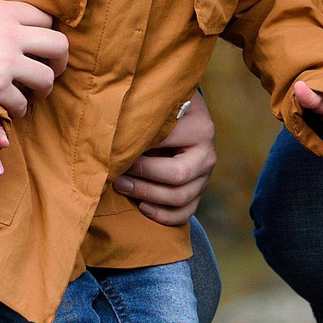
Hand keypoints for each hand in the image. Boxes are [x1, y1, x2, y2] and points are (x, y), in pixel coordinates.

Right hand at [0, 0, 68, 129]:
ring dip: (43, 89)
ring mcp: (5, 61)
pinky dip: (21, 110)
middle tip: (52, 70)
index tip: (42, 46)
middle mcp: (10, 34)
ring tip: (35, 94)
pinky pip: (23, 103)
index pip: (45, 18)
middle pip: (58, 45)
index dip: (46, 34)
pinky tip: (13, 111)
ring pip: (46, 78)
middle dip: (60, 61)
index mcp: (3, 11)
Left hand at [113, 90, 214, 226]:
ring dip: (147, 196)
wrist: (185, 113)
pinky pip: (185, 213)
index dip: (138, 152)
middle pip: (177, 176)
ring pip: (180, 198)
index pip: (167, 145)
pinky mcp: (198, 192)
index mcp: (200, 130)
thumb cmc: (166, 108)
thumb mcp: (159, 106)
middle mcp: (207, 155)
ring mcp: (205, 177)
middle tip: (117, 175)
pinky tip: (143, 208)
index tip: (115, 153)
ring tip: (123, 187)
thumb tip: (117, 141)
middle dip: (143, 179)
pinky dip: (164, 216)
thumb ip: (144, 119)